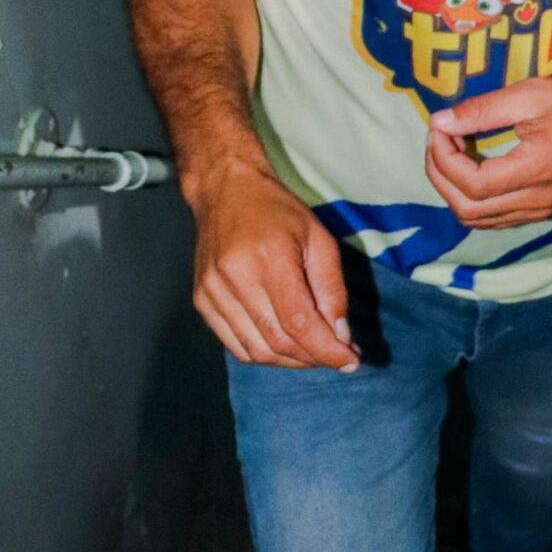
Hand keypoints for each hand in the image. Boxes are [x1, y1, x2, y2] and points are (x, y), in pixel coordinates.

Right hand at [189, 160, 359, 370]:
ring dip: (291, 361)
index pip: (298, 322)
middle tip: (338, 356)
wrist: (224, 190)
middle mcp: (235, 277)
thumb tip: (341, 338)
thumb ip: (332, 290)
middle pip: (278, 342)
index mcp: (269, 257)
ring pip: (257, 351)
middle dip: (314, 358)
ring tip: (313, 351)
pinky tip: (284, 345)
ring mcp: (213, 291)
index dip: (326, 350)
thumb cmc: (276, 210)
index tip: (349, 361)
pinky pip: (237, 346)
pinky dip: (265, 354)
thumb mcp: (319, 239)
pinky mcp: (202, 301)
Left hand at [425, 76, 551, 230]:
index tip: (439, 128)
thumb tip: (440, 122)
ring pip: (478, 219)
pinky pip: (494, 218)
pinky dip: (472, 198)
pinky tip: (471, 167)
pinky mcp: (543, 210)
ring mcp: (541, 210)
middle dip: (440, 175)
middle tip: (438, 139)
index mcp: (536, 170)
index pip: (471, 183)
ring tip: (450, 151)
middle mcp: (538, 200)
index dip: (443, 159)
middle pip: (468, 209)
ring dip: (453, 190)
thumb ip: (482, 110)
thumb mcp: (530, 94)